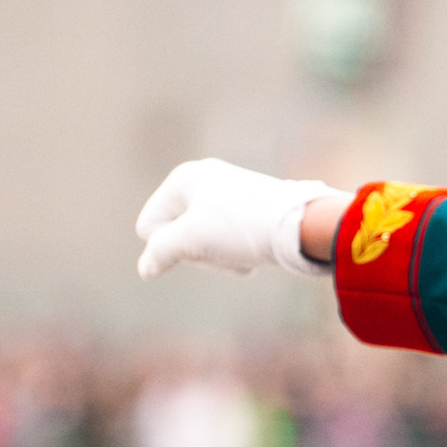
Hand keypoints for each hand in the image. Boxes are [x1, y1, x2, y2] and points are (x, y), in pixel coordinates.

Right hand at [135, 160, 340, 279]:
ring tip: (242, 253)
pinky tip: (254, 254)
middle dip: (198, 253)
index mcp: (183, 178)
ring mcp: (227, 195)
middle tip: (222, 250)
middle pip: (178, 235)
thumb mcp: (191, 241)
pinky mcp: (248, 211)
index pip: (149, 226)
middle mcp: (203, 180)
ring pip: (204, 242)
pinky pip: (227, 241)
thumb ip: (160, 253)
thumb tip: (146, 268)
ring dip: (219, 258)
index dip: (167, 245)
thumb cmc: (241, 228)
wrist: (301, 225)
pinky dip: (237, 253)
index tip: (196, 243)